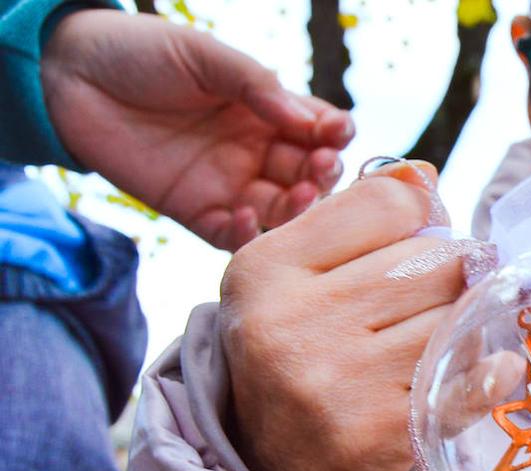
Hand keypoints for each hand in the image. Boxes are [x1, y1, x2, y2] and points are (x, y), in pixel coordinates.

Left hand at [41, 10, 353, 249]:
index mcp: (266, 111)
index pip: (318, 130)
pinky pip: (232, 235)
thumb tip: (307, 122)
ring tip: (299, 195)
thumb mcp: (206, 55)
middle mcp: (256, 151)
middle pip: (308, 173)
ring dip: (297, 207)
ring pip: (281, 209)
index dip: (334, 134)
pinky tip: (246, 215)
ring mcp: (228, 184)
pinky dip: (247, 233)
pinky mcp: (195, 211)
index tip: (339, 132)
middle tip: (321, 168)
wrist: (70, 75)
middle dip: (323, 173)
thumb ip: (257, 85)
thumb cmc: (142, 53)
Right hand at [220, 162, 463, 470]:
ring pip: (453, 319)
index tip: (421, 242)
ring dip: (462, 328)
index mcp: (265, 270)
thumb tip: (425, 176)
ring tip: (438, 344)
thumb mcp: (294, 281)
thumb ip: (355, 220)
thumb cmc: (296, 357)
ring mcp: (338, 382)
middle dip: (449, 277)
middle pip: (433, 261)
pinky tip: (498, 370)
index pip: (387, 203)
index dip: (420, 217)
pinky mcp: (380, 434)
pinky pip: (465, 385)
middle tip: (436, 302)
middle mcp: (294, 323)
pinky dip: (490, 376)